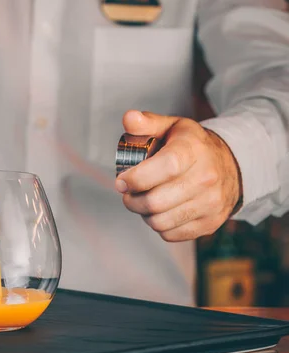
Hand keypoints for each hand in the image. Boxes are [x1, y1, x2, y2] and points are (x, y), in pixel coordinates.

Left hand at [116, 110, 241, 241]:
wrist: (231, 165)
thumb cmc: (192, 146)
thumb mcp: (172, 127)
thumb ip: (147, 123)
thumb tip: (128, 118)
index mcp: (194, 150)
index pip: (165, 167)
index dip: (137, 178)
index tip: (121, 181)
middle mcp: (206, 178)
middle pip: (156, 201)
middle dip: (132, 200)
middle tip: (127, 193)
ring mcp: (211, 203)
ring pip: (160, 221)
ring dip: (143, 213)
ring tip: (143, 200)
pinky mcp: (210, 223)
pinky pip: (171, 234)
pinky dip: (159, 225)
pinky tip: (160, 210)